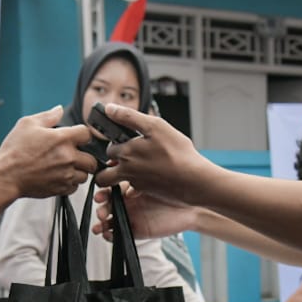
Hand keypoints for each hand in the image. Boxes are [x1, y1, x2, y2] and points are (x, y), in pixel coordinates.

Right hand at [0, 106, 97, 198]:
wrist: (5, 176)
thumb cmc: (14, 150)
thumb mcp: (27, 124)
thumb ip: (48, 116)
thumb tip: (59, 109)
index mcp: (62, 138)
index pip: (87, 134)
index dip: (81, 134)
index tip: (76, 138)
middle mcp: (68, 157)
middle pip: (92, 159)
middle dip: (85, 156)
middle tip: (74, 156)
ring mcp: (66, 175)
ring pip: (85, 175)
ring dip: (78, 171)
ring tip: (65, 167)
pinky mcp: (61, 189)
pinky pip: (75, 187)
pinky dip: (70, 183)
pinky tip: (58, 177)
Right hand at [92, 184, 198, 241]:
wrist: (191, 208)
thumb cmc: (177, 190)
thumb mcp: (156, 179)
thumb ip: (139, 175)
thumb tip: (122, 166)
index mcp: (131, 187)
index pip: (111, 188)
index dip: (104, 191)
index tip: (100, 193)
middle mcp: (129, 202)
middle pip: (107, 204)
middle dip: (101, 207)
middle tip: (101, 209)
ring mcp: (132, 216)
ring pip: (109, 220)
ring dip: (101, 223)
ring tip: (100, 225)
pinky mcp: (136, 230)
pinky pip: (118, 234)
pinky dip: (110, 234)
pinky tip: (108, 233)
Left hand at [94, 105, 214, 205]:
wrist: (193, 180)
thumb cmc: (177, 152)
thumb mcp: (154, 126)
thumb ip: (129, 117)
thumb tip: (109, 108)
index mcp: (126, 152)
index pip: (108, 149)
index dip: (115, 144)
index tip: (123, 142)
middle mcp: (127, 170)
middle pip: (108, 169)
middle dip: (113, 162)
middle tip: (129, 155)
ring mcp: (136, 184)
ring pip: (119, 182)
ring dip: (120, 177)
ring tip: (135, 167)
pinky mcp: (146, 192)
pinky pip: (134, 190)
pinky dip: (137, 186)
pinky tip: (150, 177)